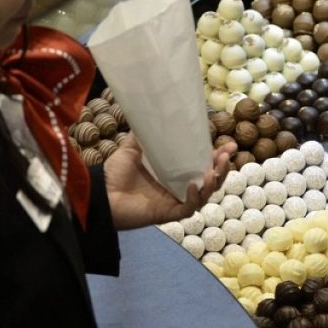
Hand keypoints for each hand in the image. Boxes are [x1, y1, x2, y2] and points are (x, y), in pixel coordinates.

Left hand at [104, 136, 235, 229]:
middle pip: (210, 181)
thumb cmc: (116, 173)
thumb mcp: (132, 149)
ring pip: (205, 195)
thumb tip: (150, 113)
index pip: (203, 164)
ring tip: (214, 170)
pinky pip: (188, 208)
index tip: (228, 144)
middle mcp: (180, 187)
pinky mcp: (168, 213)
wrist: (99, 193)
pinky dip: (194, 198)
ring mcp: (175, 201)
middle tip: (226, 155)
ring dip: (213, 182)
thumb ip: (143, 135)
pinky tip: (194, 186)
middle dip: (222, 168)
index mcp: (176, 172)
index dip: (217, 156)